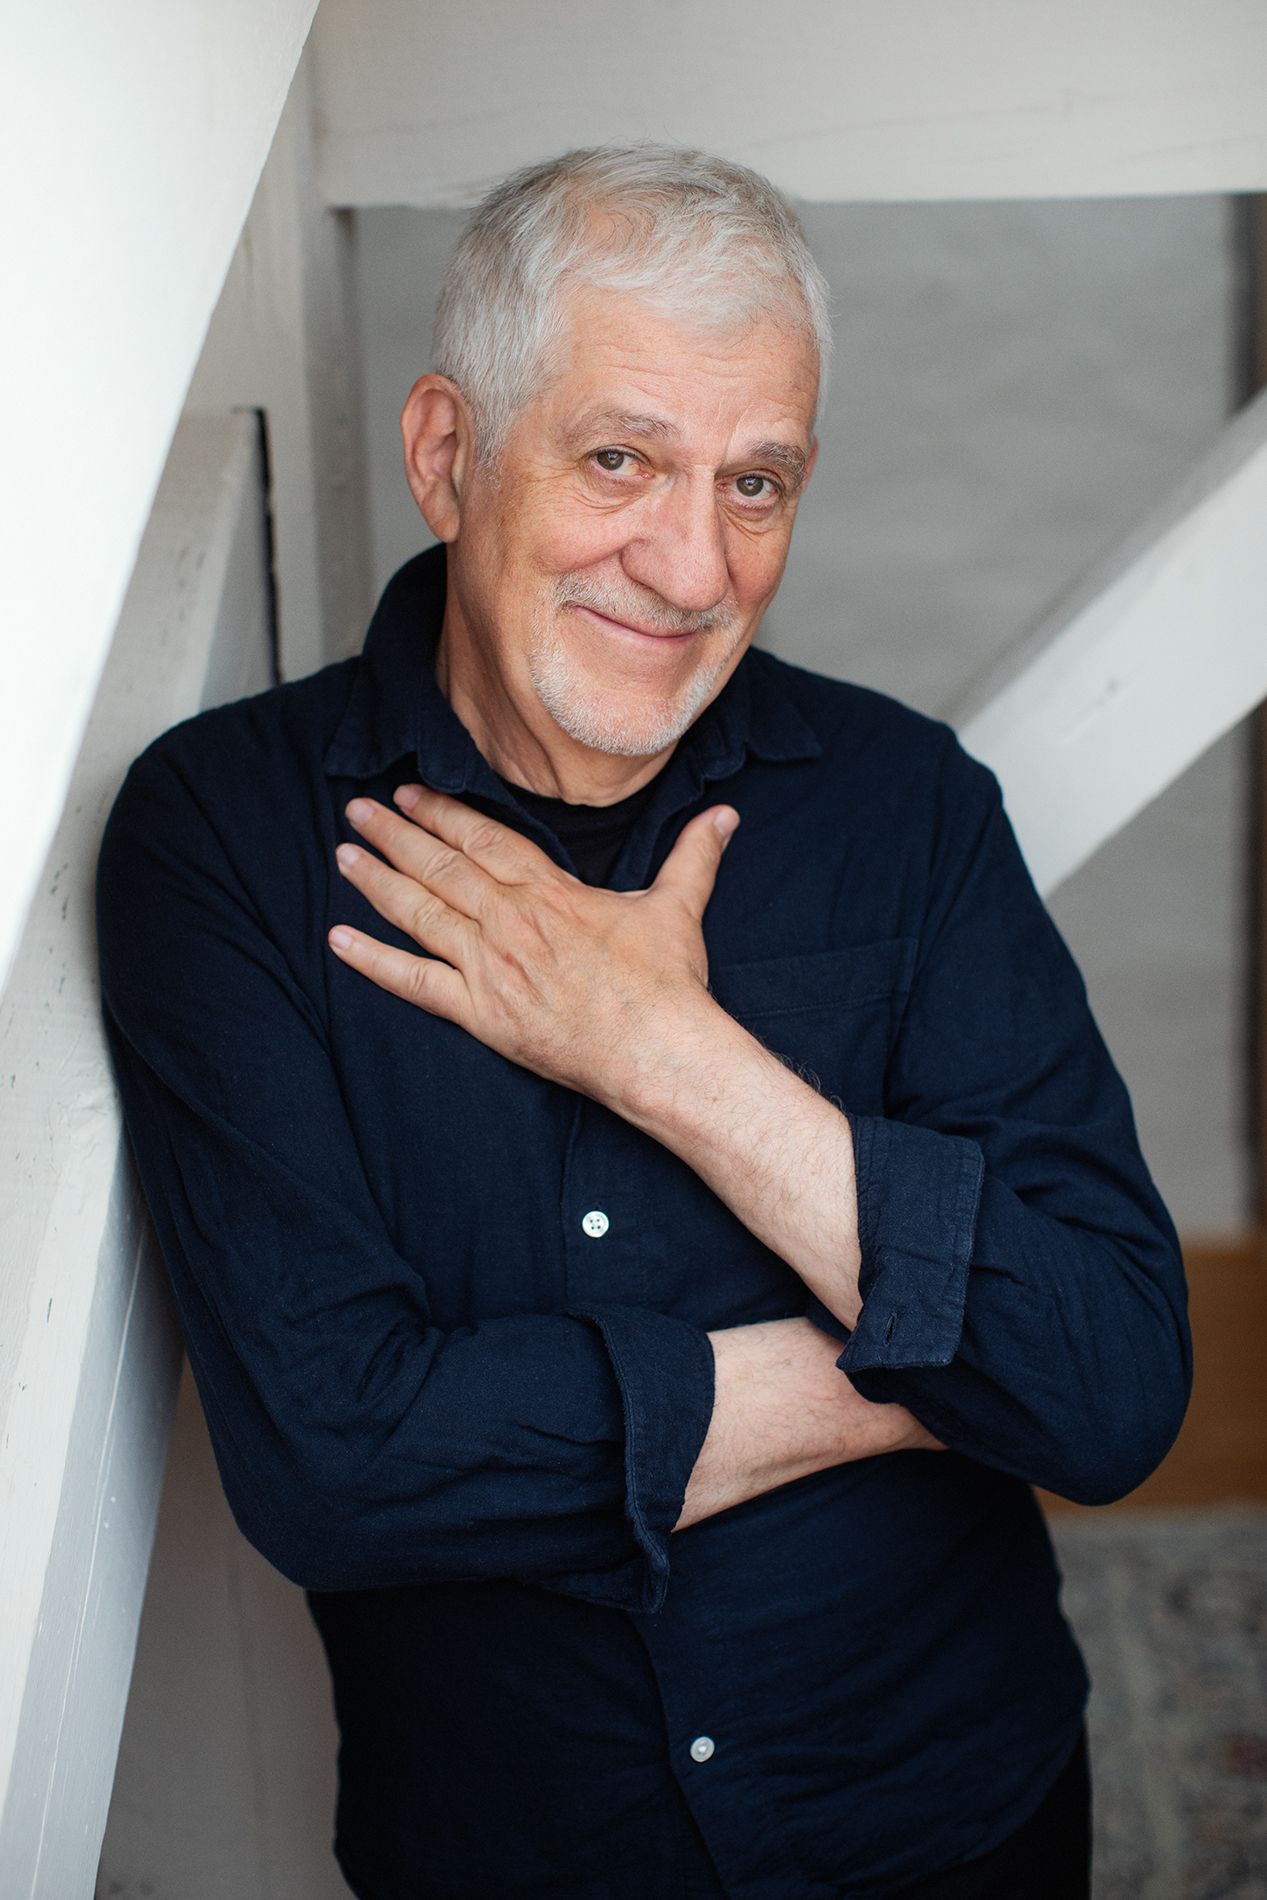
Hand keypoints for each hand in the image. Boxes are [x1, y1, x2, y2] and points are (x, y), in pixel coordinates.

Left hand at [328, 783, 738, 1105]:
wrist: (657, 1050)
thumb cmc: (666, 984)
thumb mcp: (677, 906)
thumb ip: (693, 855)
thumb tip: (726, 816)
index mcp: (550, 892)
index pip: (483, 839)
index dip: (442, 812)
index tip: (410, 792)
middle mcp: (510, 922)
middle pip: (440, 867)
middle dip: (395, 834)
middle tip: (358, 808)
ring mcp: (491, 968)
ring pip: (420, 914)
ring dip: (377, 881)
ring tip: (343, 854)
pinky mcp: (481, 1014)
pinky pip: (415, 984)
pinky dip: (374, 961)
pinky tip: (339, 942)